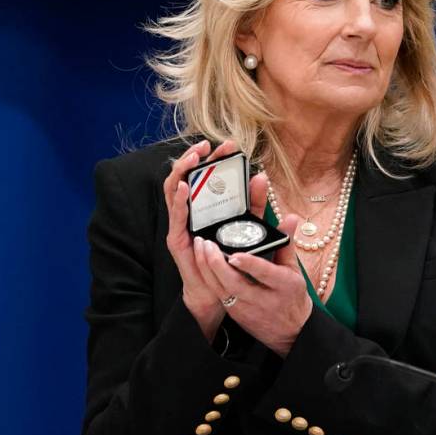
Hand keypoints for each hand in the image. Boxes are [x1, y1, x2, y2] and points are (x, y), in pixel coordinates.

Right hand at [163, 139, 237, 341]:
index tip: (227, 145)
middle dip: (195, 157)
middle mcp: (189, 210)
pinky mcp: (177, 238)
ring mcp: (180, 223)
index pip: (203, 174)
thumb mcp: (246, 226)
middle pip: (187, 176)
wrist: (220, 291)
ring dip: (182, 171)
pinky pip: (175, 215)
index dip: (212, 157)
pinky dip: (179, 199)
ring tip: (194, 157)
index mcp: (204, 204)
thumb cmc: (231, 258)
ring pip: (174, 190)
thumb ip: (253, 205)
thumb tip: (261, 177)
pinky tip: (186, 186)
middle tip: (208, 144)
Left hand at [199, 215, 310, 357]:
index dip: (249, 265)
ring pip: (222, 290)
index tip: (235, 254)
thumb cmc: (293, 297)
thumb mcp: (294, 271)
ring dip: (208, 269)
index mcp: (284, 286)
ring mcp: (247, 309)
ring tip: (200, 248)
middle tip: (207, 244)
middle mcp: (264, 300)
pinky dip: (208, 279)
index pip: (265, 274)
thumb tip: (291, 218)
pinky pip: (218, 295)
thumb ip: (286, 244)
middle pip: (236, 283)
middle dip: (217, 264)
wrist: (291, 332)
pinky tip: (201, 263)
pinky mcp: (236, 315)